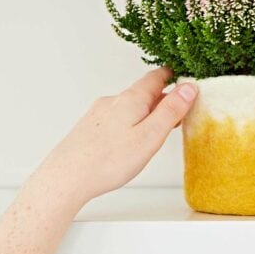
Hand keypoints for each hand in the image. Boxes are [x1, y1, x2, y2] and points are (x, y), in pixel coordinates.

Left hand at [39, 67, 196, 204]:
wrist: (65, 178)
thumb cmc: (108, 160)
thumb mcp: (150, 135)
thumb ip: (171, 110)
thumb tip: (189, 87)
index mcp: (131, 99)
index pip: (156, 77)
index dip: (172, 75)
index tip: (184, 76)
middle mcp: (113, 102)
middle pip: (143, 92)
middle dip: (162, 98)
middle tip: (179, 108)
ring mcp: (99, 114)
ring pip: (129, 107)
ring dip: (146, 112)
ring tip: (158, 128)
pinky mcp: (89, 128)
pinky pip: (117, 118)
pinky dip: (131, 123)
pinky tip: (130, 141)